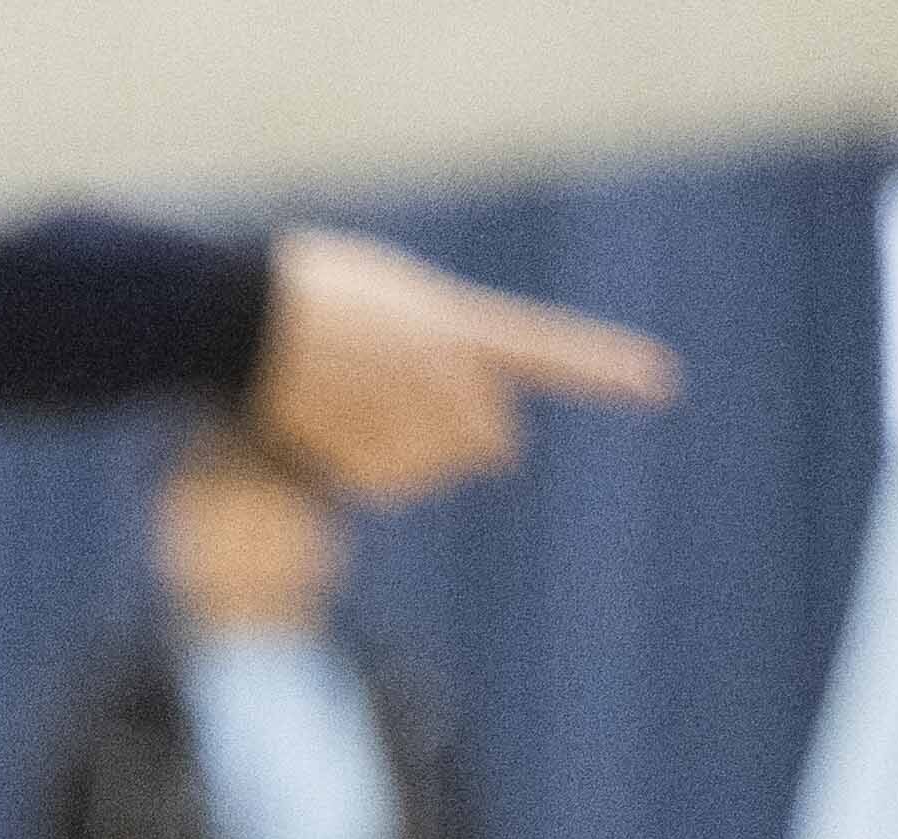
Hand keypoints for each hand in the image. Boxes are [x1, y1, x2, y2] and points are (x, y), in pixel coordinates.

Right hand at [249, 229, 680, 503]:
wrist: (239, 313)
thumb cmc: (299, 294)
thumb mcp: (387, 300)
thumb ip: (437, 347)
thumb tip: (474, 438)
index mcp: (454, 323)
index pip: (544, 348)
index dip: (601, 368)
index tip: (658, 382)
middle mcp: (444, 372)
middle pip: (485, 440)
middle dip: (454, 442)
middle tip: (396, 410)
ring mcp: (407, 413)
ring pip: (432, 471)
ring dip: (397, 458)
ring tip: (345, 409)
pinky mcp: (368, 450)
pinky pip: (384, 486)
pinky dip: (357, 473)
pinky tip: (324, 432)